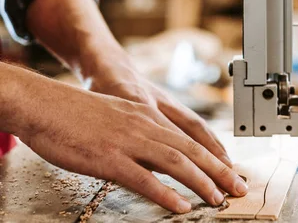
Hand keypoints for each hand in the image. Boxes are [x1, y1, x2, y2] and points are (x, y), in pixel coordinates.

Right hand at [16, 77, 247, 213]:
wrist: (45, 103)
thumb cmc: (76, 113)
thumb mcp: (118, 117)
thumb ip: (140, 132)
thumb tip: (154, 154)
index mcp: (147, 115)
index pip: (190, 137)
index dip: (214, 156)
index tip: (230, 170)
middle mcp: (145, 125)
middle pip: (191, 149)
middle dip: (219, 170)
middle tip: (239, 188)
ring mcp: (129, 141)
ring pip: (175, 162)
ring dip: (201, 182)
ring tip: (218, 199)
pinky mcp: (109, 157)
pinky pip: (143, 178)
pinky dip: (166, 194)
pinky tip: (181, 206)